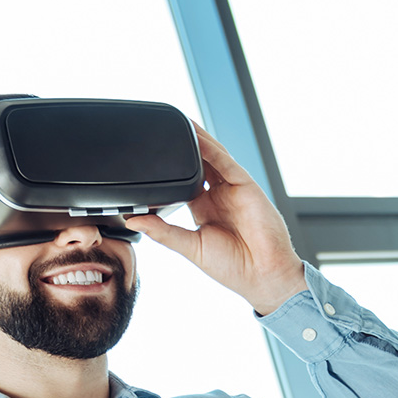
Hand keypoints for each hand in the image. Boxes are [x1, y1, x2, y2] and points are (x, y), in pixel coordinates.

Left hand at [123, 122, 307, 315]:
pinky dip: (212, 150)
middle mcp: (218, 196)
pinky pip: (226, 163)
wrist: (262, 275)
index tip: (151, 157)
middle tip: (164, 127)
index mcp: (204, 210)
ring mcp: (233, 189)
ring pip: (213, 157)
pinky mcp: (246, 186)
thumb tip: (135, 220)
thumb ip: (163, 231)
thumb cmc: (233, 268)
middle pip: (199, 163)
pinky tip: (198, 139)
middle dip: (185, 146)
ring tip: (179, 122)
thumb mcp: (190, 247)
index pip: (184, 181)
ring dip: (197, 141)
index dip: (170, 169)